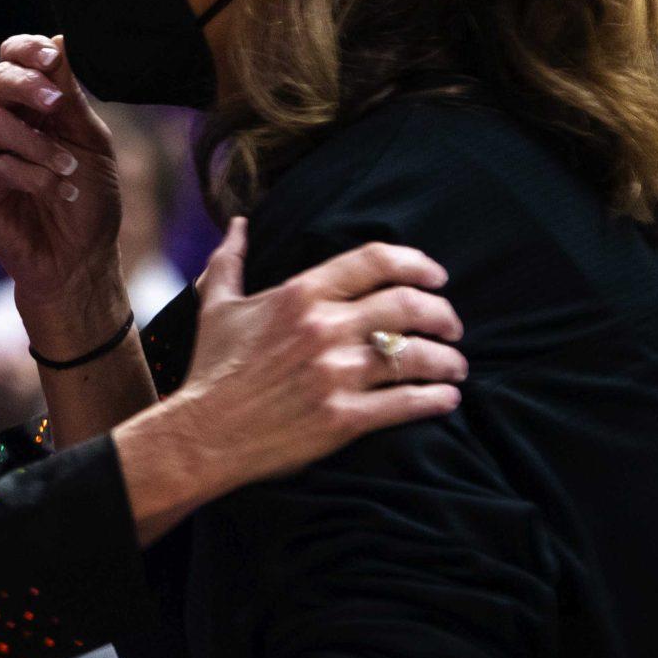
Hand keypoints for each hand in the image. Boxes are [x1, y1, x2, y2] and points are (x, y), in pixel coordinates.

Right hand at [0, 34, 125, 349]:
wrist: (80, 257)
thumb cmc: (89, 198)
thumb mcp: (90, 140)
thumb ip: (71, 96)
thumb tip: (60, 41)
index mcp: (31, 105)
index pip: (13, 58)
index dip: (27, 51)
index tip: (52, 56)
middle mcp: (3, 122)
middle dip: (28, 86)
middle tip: (56, 104)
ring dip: (39, 145)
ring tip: (69, 169)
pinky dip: (32, 175)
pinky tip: (58, 189)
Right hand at [157, 220, 467, 493]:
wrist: (202, 434)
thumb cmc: (212, 369)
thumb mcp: (217, 306)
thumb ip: (230, 260)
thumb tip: (239, 224)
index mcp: (300, 295)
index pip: (375, 261)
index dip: (417, 263)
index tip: (436, 276)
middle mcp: (323, 328)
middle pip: (409, 305)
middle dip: (443, 314)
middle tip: (451, 326)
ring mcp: (336, 374)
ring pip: (416, 355)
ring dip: (447, 359)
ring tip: (455, 366)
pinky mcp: (344, 417)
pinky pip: (407, 402)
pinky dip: (436, 399)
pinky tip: (446, 399)